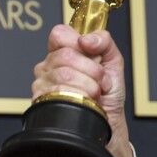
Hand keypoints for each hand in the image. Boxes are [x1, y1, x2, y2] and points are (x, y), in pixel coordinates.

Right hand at [32, 24, 132, 156]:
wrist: (109, 122)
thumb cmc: (108, 93)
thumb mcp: (113, 62)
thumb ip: (104, 41)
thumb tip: (86, 39)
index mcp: (62, 52)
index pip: (59, 34)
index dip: (78, 42)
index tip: (93, 55)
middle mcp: (48, 66)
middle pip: (65, 54)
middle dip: (92, 70)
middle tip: (99, 81)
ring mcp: (43, 83)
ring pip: (65, 73)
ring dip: (90, 85)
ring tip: (95, 93)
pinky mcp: (42, 100)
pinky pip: (62, 91)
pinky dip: (82, 96)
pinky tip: (87, 102)